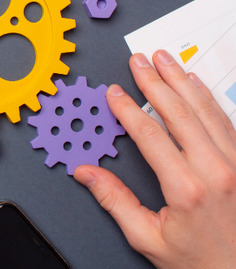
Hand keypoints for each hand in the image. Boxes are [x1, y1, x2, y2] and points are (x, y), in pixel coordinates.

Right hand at [74, 50, 235, 268]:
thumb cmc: (201, 261)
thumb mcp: (148, 238)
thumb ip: (115, 202)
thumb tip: (87, 174)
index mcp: (187, 188)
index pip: (150, 135)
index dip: (128, 109)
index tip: (115, 93)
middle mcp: (216, 171)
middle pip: (179, 113)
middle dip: (155, 82)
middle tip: (139, 60)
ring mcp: (235, 164)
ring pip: (206, 110)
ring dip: (183, 80)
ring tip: (165, 59)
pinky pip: (225, 121)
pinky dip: (207, 97)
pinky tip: (195, 83)